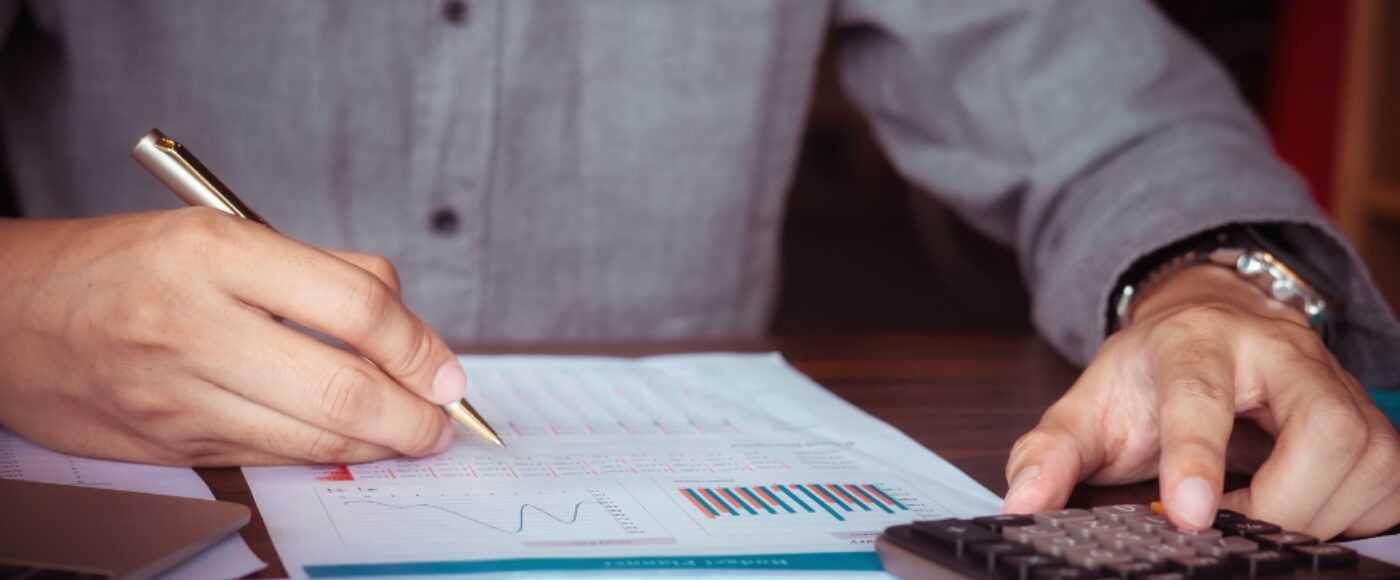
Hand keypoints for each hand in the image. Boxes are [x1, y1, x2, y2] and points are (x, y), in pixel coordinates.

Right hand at [0, 208, 465, 464]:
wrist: (8, 316)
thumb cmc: (126, 266)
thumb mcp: (221, 232)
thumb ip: (322, 272)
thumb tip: (411, 329)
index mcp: (214, 253)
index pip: (354, 304)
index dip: (418, 345)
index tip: (446, 368)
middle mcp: (192, 325)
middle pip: (341, 389)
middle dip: (414, 417)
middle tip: (443, 419)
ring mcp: (176, 395)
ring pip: (312, 439)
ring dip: (381, 444)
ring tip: (411, 434)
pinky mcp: (169, 445)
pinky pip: (272, 457)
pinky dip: (324, 454)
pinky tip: (351, 443)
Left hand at [1003, 264, 1399, 538]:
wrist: (1212, 323)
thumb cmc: (1151, 371)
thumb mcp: (1088, 405)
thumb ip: (1049, 452)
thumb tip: (1022, 501)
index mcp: (1197, 342)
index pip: (1201, 395)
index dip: (1197, 455)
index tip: (1185, 515)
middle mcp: (1279, 352)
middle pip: (1320, 428)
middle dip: (1284, 499)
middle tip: (1235, 526)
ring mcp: (1336, 380)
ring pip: (1367, 456)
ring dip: (1316, 513)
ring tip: (1256, 516)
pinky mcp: (1372, 416)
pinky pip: (1389, 480)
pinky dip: (1350, 514)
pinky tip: (1302, 511)